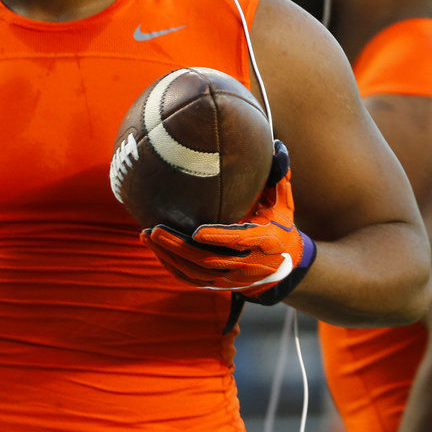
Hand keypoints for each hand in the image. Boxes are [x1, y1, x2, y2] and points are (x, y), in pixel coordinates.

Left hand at [141, 141, 315, 304]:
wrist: (283, 268)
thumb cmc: (280, 228)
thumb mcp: (284, 205)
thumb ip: (279, 178)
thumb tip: (277, 146)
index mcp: (263, 242)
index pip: (238, 242)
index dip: (218, 237)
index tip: (196, 231)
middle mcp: (245, 265)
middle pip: (208, 261)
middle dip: (179, 247)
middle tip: (155, 229)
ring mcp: (230, 278)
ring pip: (194, 272)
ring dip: (169, 255)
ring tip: (147, 235)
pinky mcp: (218, 284)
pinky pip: (190, 279)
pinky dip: (170, 265)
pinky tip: (154, 248)